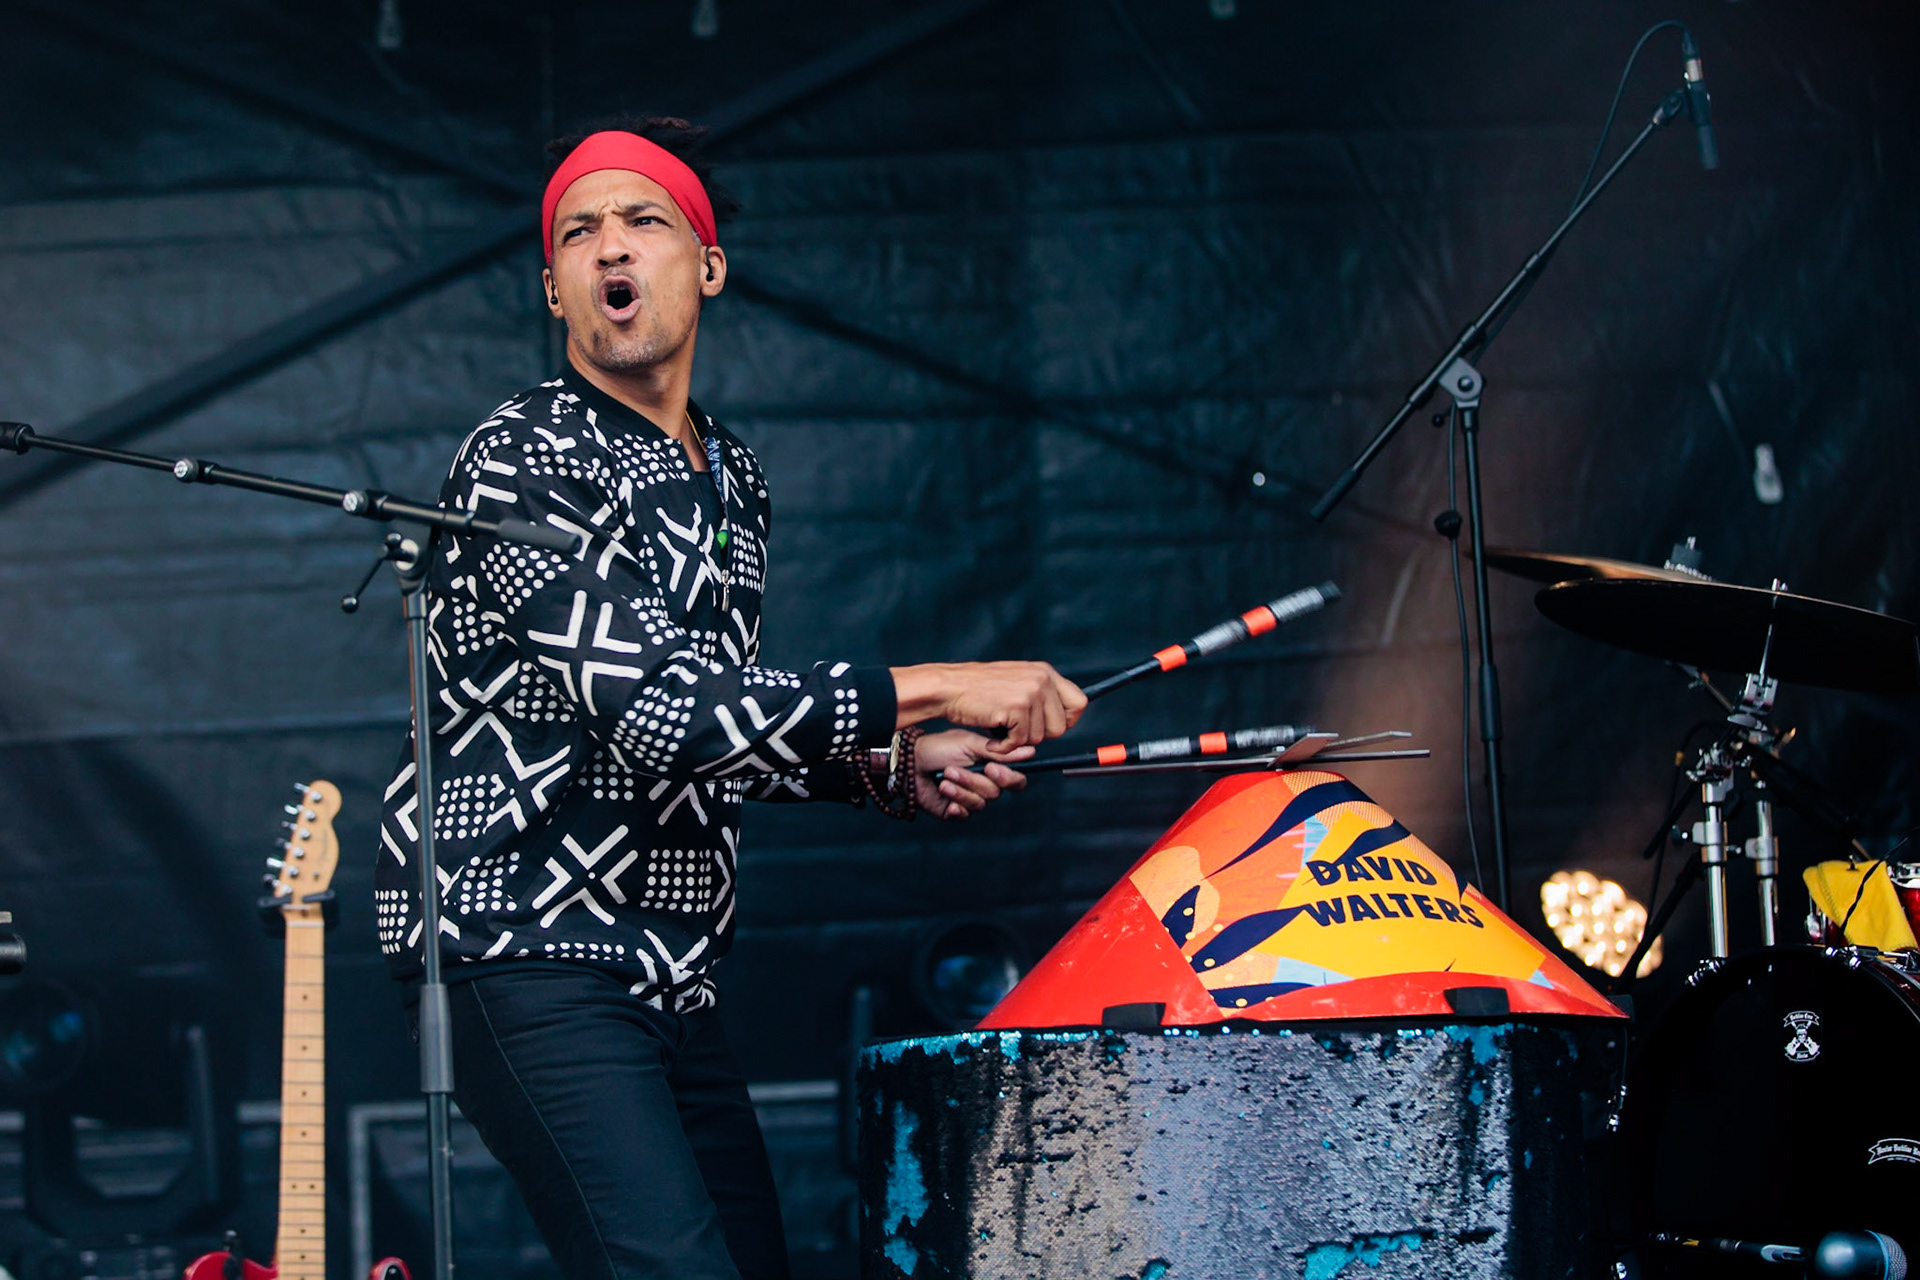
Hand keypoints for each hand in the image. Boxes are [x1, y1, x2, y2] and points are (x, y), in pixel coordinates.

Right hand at [892, 662, 1086, 746]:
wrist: (948, 688)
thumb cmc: (977, 690)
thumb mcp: (1016, 682)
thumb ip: (1040, 695)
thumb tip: (1065, 721)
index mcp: (1045, 672)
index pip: (1080, 702)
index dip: (1067, 721)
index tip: (1048, 727)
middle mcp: (1042, 679)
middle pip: (1061, 727)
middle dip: (1038, 736)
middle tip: (1014, 729)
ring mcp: (1031, 693)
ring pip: (1039, 738)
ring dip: (1017, 741)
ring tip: (998, 726)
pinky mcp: (1017, 708)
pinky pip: (1020, 743)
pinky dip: (1003, 747)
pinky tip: (991, 735)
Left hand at [913, 730, 1031, 819]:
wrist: (910, 761)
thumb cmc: (940, 748)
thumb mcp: (970, 745)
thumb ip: (999, 752)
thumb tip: (1030, 751)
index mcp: (992, 767)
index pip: (1015, 781)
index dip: (1008, 779)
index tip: (991, 769)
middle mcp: (984, 785)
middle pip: (995, 794)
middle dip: (973, 781)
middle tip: (953, 769)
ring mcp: (969, 799)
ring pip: (979, 804)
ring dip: (960, 789)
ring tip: (943, 776)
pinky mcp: (954, 811)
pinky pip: (964, 815)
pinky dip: (954, 803)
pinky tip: (943, 792)